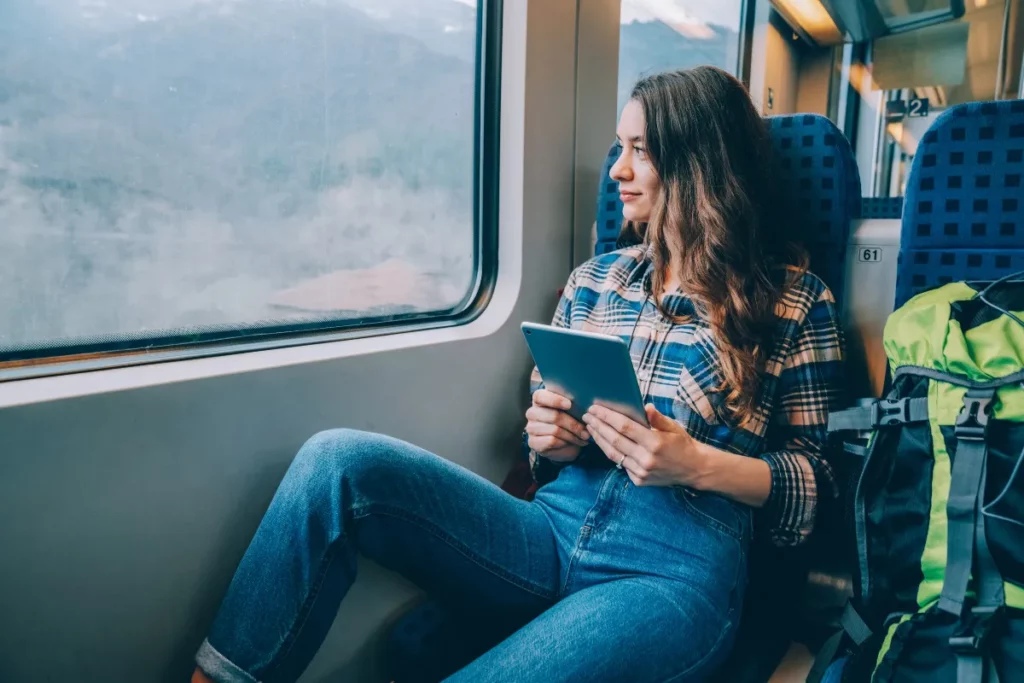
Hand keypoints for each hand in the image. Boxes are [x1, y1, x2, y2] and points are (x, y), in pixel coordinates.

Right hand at [525, 389, 590, 461]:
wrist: (563, 443)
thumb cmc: (567, 421)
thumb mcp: (570, 410)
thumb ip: (572, 403)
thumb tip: (585, 403)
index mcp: (539, 399)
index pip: (540, 396)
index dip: (555, 400)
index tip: (569, 405)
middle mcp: (532, 413)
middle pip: (554, 416)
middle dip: (573, 424)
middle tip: (586, 430)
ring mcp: (531, 428)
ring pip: (555, 430)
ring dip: (572, 435)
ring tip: (583, 437)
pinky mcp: (533, 442)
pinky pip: (552, 441)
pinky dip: (565, 442)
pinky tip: (572, 443)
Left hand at [582, 404, 710, 487]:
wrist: (693, 469)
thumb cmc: (682, 444)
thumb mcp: (673, 427)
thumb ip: (657, 418)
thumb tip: (645, 406)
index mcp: (655, 443)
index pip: (624, 427)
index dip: (607, 417)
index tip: (595, 408)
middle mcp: (646, 459)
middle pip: (614, 440)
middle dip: (598, 426)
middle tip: (587, 415)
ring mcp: (641, 472)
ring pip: (613, 454)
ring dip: (599, 439)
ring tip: (590, 427)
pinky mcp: (639, 480)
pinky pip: (620, 464)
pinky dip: (610, 452)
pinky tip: (602, 442)